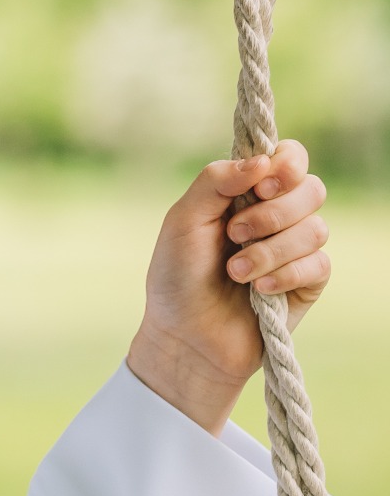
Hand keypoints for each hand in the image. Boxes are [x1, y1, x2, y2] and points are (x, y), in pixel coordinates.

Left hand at [127, 140, 330, 434]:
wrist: (185, 336)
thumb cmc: (177, 277)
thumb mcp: (183, 220)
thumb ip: (216, 182)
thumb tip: (262, 160)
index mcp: (245, 193)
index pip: (289, 158)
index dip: (286, 164)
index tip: (262, 185)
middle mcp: (275, 216)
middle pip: (311, 189)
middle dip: (273, 211)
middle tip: (234, 233)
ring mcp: (294, 249)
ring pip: (316, 228)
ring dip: (270, 250)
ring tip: (235, 272)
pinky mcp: (307, 282)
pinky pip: (318, 264)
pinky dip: (284, 274)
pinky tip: (259, 290)